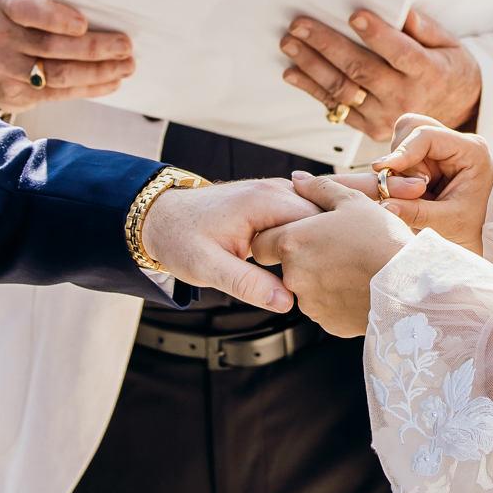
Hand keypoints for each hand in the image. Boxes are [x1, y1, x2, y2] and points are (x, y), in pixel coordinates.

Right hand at [0, 0, 132, 113]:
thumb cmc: (17, 21)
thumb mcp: (23, 1)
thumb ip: (51, 6)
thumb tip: (107, 18)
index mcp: (2, 3)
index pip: (28, 9)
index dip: (56, 18)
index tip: (83, 24)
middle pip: (50, 46)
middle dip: (93, 48)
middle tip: (124, 47)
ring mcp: (3, 68)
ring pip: (57, 73)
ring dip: (97, 72)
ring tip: (125, 67)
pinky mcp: (14, 93)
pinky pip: (58, 93)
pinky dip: (88, 88)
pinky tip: (110, 82)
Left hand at [136, 178, 322, 312]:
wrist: (161, 218)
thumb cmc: (180, 238)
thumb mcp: (208, 267)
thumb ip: (247, 284)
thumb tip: (285, 302)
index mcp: (264, 201)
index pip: (319, 220)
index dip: (329, 249)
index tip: (331, 276)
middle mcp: (275, 190)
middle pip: (323, 216)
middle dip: (330, 246)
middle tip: (331, 279)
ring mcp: (275, 193)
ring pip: (316, 217)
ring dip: (322, 242)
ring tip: (326, 271)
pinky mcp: (273, 203)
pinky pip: (304, 218)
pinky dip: (310, 238)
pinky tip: (313, 260)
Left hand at [249, 174, 413, 337]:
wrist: (409, 286)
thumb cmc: (382, 239)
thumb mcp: (352, 201)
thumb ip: (319, 188)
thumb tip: (298, 179)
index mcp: (293, 242)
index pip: (260, 244)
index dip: (276, 237)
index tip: (298, 234)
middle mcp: (293, 276)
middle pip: (285, 266)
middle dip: (304, 257)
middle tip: (335, 247)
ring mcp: (309, 303)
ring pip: (306, 287)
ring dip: (321, 278)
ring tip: (354, 266)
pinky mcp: (328, 322)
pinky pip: (326, 306)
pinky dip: (337, 297)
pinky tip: (359, 284)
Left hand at [281, 8, 480, 140]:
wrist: (460, 112)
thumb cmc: (449, 68)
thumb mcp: (448, 43)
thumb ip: (423, 27)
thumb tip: (398, 8)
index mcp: (429, 72)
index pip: (401, 52)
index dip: (378, 35)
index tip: (355, 15)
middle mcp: (407, 98)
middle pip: (361, 70)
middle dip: (327, 45)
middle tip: (300, 25)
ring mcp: (387, 117)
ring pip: (343, 90)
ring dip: (311, 66)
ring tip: (290, 44)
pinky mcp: (372, 130)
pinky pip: (338, 109)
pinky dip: (313, 89)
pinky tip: (293, 72)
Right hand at [369, 113, 492, 254]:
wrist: (473, 236)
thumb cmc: (467, 229)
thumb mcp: (446, 223)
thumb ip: (416, 212)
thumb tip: (384, 204)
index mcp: (471, 151)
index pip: (428, 135)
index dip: (402, 151)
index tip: (382, 169)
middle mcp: (456, 143)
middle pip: (413, 127)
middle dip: (402, 158)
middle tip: (411, 189)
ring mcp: (441, 147)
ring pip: (404, 137)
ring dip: (400, 166)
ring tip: (416, 194)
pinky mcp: (428, 156)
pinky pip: (402, 153)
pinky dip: (399, 170)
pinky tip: (413, 191)